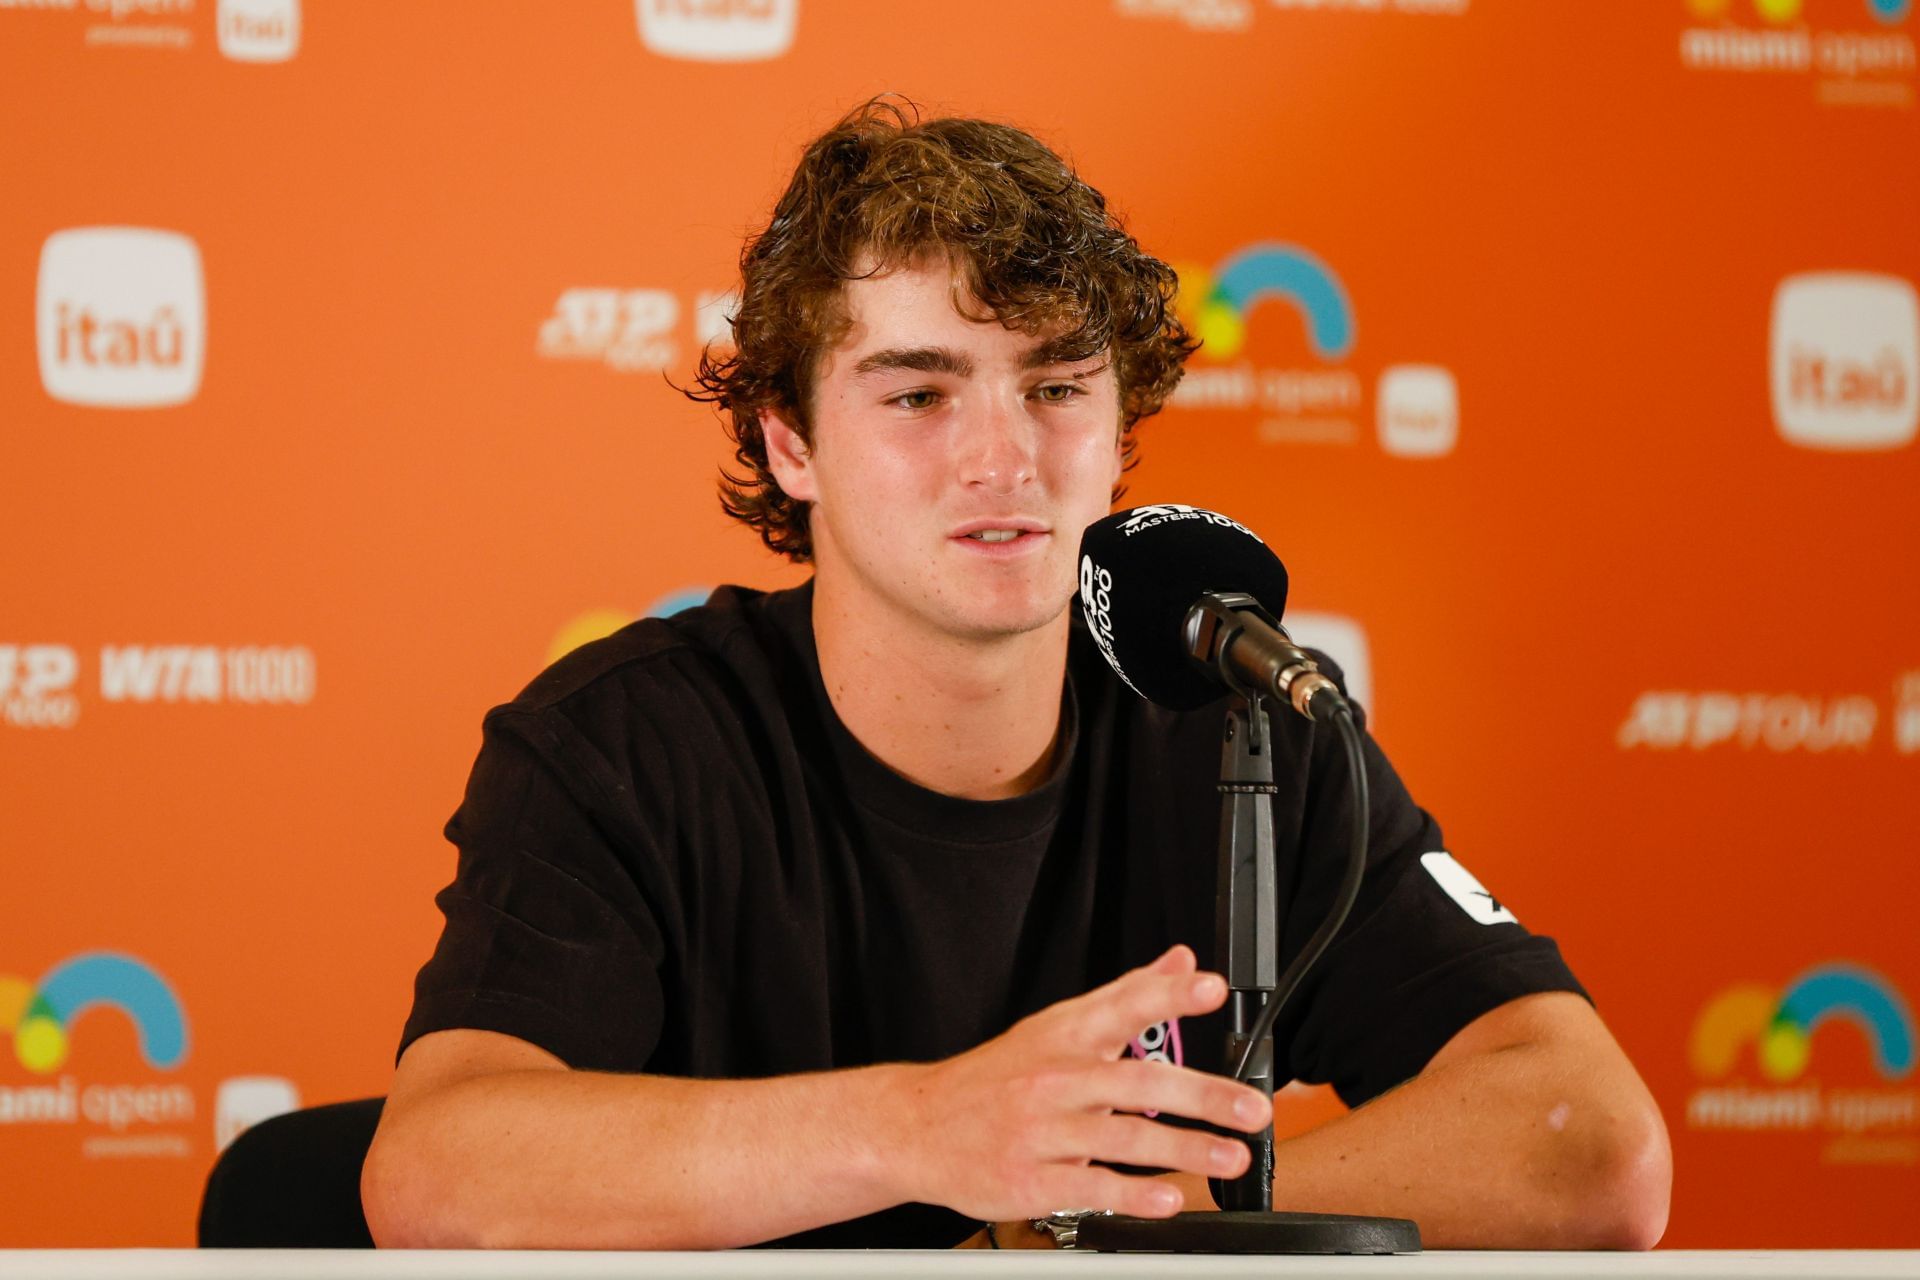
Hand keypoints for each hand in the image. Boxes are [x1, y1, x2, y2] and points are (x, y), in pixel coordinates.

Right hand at [896, 945, 1272, 1222]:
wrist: (916, 1126)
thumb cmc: (995, 1079)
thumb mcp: (1055, 1027)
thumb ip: (1126, 996)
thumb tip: (1181, 961)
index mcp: (1063, 1036)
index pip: (1122, 1005)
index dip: (1168, 993)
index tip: (1211, 987)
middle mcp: (1055, 1079)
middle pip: (1136, 1082)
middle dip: (1201, 1094)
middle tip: (1252, 1109)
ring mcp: (1041, 1131)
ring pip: (1121, 1138)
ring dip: (1184, 1149)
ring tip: (1230, 1155)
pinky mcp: (1029, 1179)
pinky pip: (1089, 1186)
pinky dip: (1133, 1194)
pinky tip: (1168, 1198)